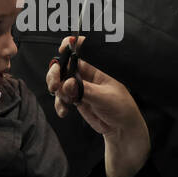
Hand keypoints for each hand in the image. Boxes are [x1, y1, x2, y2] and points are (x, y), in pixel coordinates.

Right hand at [48, 37, 149, 176]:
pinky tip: (63, 112)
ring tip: (64, 101)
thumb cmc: (121, 107)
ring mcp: (78, 88)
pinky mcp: (75, 100)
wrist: (122, 128)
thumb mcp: (105, 97)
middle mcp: (85, 76)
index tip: (61, 51)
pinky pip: (61, 99)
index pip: (79, 53)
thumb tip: (67, 83)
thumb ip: (85, 91)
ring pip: (59, 83)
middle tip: (55, 85)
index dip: (68, 48)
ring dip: (56, 90)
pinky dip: (59, 104)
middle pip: (63, 67)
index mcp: (95, 69)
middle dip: (55, 74)